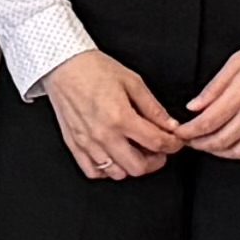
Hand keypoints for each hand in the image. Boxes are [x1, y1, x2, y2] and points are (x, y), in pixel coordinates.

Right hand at [44, 50, 184, 182]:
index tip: (175, 142)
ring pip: (117, 173)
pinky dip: (107, 170)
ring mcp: (88, 143)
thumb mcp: (133, 82)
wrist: (63, 66)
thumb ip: (153, 108)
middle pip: (138, 167)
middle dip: (155, 161)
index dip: (172, 145)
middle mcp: (104, 135)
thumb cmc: (94, 70)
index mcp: (121, 117)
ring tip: (136, 151)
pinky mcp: (74, 145)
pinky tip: (114, 157)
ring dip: (131, 166)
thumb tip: (169, 125)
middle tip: (158, 150)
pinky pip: (93, 171)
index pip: (156, 143)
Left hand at [177, 27, 239, 168]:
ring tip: (212, 146)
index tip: (181, 133)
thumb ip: (214, 86)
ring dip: (221, 153)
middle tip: (192, 141)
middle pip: (220, 141)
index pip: (207, 122)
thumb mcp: (237, 60)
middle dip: (200, 145)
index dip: (189, 132)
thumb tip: (195, 106)